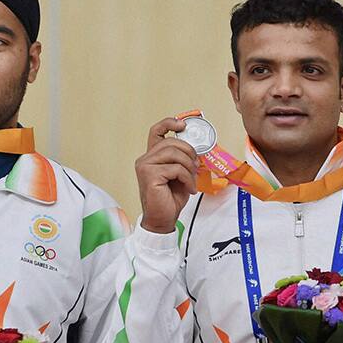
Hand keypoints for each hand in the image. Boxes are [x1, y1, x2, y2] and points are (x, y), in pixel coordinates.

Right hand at [134, 117, 198, 233]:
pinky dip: (187, 178)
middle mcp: (145, 159)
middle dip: (189, 152)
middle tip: (196, 166)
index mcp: (152, 157)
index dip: (169, 123)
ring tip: (191, 180)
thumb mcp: (179, 174)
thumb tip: (196, 150)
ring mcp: (145, 166)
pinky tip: (188, 188)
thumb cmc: (170, 198)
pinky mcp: (150, 175)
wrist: (162, 219)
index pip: (157, 131)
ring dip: (189, 167)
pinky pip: (176, 168)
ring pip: (174, 154)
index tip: (183, 125)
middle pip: (171, 142)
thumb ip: (182, 160)